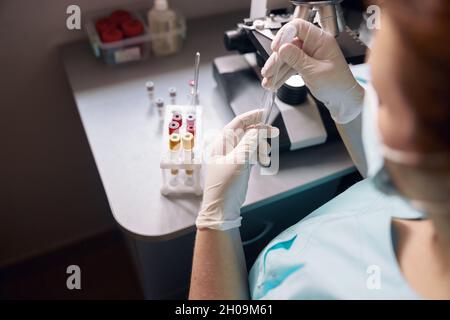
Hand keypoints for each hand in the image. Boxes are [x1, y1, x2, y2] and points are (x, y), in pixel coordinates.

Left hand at [196, 109, 277, 230]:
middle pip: (243, 132)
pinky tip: (263, 159)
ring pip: (248, 144)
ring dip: (259, 145)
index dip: (250, 117)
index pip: (236, 124)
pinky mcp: (238, 167)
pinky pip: (249, 155)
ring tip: (267, 153)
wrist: (221, 209)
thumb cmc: (225, 185)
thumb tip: (257, 130)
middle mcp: (224, 149)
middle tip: (272, 132)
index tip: (264, 113)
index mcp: (220, 144)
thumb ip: (249, 143)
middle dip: (258, 131)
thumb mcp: (238, 161)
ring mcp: (231, 158)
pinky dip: (257, 155)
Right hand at [261, 19, 363, 123]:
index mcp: (321, 40)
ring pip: (286, 58)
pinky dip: (280, 75)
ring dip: (276, 70)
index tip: (276, 48)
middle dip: (276, 60)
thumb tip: (282, 48)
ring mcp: (308, 55)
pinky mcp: (305, 65)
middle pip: (288, 45)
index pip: (298, 27)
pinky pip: (289, 67)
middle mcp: (314, 45)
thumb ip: (297, 59)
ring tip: (268, 81)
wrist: (344, 101)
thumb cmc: (338, 86)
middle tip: (268, 71)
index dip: (284, 35)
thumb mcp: (315, 72)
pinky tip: (273, 82)